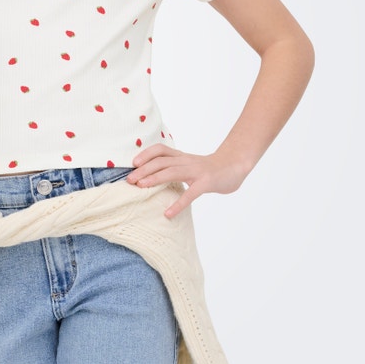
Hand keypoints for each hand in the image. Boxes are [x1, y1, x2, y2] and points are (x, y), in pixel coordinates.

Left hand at [127, 144, 249, 217]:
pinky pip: (190, 193)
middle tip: (129, 180)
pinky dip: (178, 204)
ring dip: (154, 179)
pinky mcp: (206, 183)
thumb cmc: (209, 168)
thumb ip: (174, 167)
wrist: (235, 165)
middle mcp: (186, 161)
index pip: (160, 150)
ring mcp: (196, 171)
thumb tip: (153, 176)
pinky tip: (168, 214)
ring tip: (140, 187)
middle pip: (161, 161)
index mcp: (181, 156)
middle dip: (143, 170)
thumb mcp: (189, 164)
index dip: (146, 154)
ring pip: (172, 172)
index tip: (133, 163)